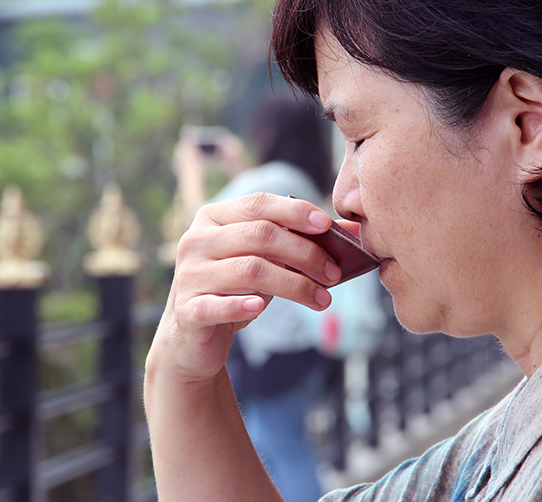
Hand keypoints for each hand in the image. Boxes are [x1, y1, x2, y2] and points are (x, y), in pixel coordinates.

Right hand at [148, 193, 342, 384]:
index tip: (326, 225)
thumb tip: (354, 232)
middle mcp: (197, 240)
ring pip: (250, 270)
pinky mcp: (187, 310)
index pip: (258, 204)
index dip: (294, 211)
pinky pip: (217, 304)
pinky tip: (260, 308)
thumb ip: (298, 243)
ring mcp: (190, 275)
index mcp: (213, 218)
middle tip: (334, 273)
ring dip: (294, 285)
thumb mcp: (264, 261)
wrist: (194, 337)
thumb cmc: (235, 290)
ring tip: (322, 299)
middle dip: (304, 253)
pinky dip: (241, 305)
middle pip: (259, 236)